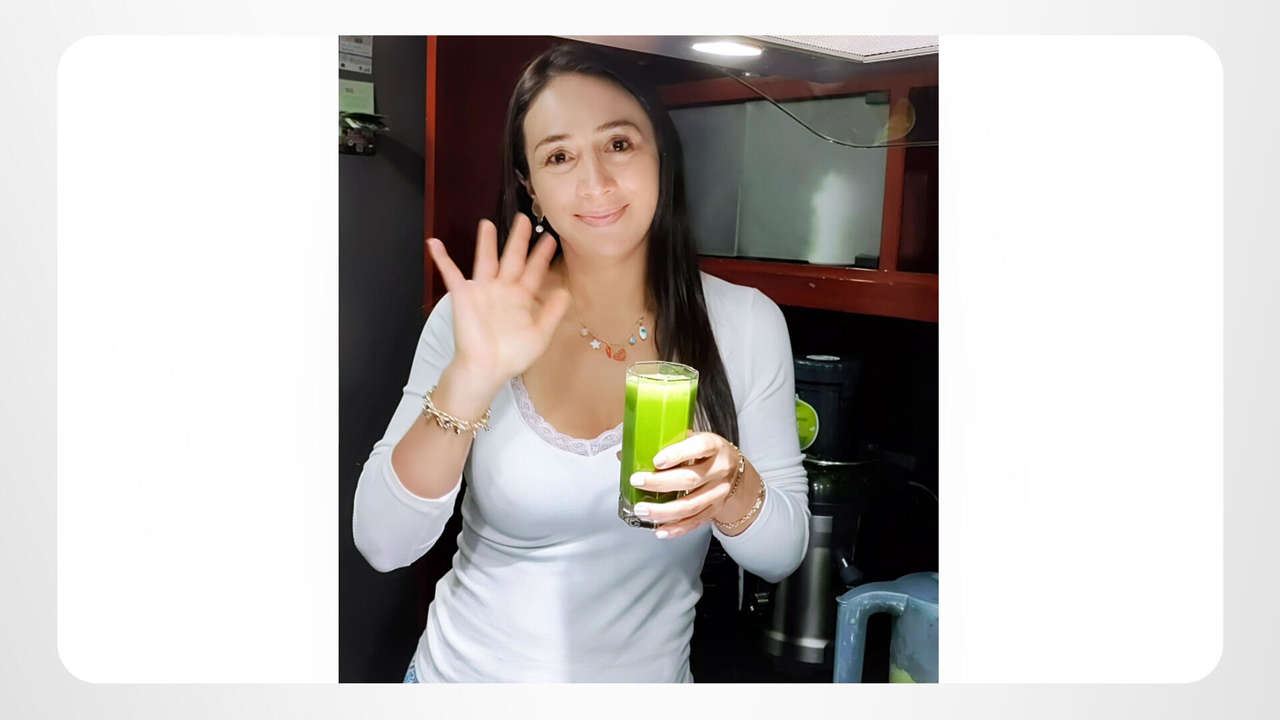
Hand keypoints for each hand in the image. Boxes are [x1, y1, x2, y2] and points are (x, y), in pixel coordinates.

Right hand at [426, 214, 571, 384]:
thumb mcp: (540, 335)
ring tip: (487, 223)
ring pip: (486, 259)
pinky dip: (442, 258)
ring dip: (486, 242)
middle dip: (518, 239)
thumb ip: (552, 312)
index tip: (551, 238)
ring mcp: (482, 291)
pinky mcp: (464, 295)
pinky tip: (435, 243)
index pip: (534, 271)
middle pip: (512, 258)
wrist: (486, 368)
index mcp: (521, 299)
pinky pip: (451, 273)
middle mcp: (502, 290)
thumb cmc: (512, 356)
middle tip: (525, 219)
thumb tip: (566, 291)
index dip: (542, 255)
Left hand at [623, 430, 741, 538]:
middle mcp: (720, 469)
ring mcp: (719, 492)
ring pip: (691, 505)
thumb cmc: (706, 452)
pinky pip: (695, 522)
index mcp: (714, 446)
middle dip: (660, 483)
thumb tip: (625, 453)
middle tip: (637, 482)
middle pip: (690, 479)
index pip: (699, 447)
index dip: (678, 454)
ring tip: (642, 510)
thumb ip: (663, 444)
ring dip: (664, 511)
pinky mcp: (715, 509)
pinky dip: (676, 529)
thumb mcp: (692, 439)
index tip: (656, 460)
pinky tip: (660, 530)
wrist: (734, 470)